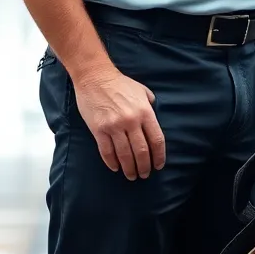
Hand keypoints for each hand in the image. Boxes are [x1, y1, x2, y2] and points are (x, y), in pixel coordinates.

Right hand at [72, 65, 165, 179]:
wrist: (95, 77)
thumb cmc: (120, 83)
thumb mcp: (142, 91)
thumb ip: (150, 105)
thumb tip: (155, 119)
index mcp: (145, 112)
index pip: (156, 140)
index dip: (159, 156)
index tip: (159, 165)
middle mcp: (131, 121)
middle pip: (141, 151)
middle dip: (145, 166)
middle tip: (145, 175)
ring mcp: (114, 126)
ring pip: (125, 155)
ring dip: (129, 168)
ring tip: (132, 176)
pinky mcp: (99, 129)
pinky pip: (107, 151)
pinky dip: (112, 162)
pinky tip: (116, 168)